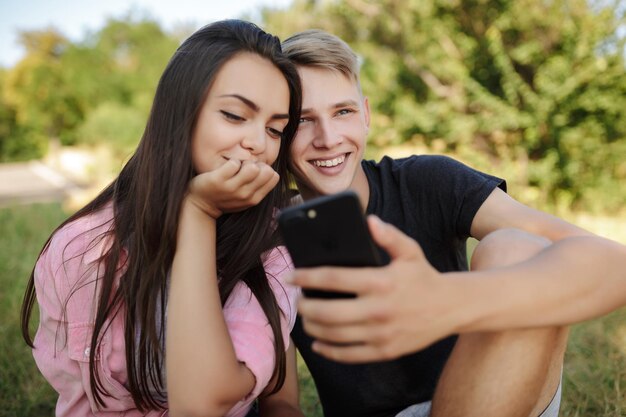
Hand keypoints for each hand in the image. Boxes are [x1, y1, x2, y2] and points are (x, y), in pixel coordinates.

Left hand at [187, 159, 278, 217]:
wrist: (201, 205)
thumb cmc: (225, 198)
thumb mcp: (245, 199)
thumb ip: (258, 187)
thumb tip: (270, 170)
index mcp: (254, 199)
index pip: (274, 177)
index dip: (266, 170)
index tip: (255, 172)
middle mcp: (245, 195)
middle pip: (266, 171)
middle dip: (258, 164)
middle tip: (246, 168)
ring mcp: (232, 188)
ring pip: (252, 168)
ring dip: (245, 162)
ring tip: (237, 167)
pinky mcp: (218, 180)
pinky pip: (234, 163)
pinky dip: (231, 161)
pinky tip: (227, 166)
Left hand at [290, 216, 461, 362]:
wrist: (451, 308)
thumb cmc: (423, 277)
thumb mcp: (410, 251)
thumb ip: (389, 236)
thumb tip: (369, 221)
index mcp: (380, 282)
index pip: (333, 278)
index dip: (306, 277)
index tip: (291, 276)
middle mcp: (378, 310)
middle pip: (327, 311)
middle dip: (305, 306)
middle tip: (297, 300)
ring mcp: (381, 333)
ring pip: (334, 335)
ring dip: (313, 327)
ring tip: (305, 318)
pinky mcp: (385, 351)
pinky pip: (349, 355)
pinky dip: (329, 350)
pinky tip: (318, 342)